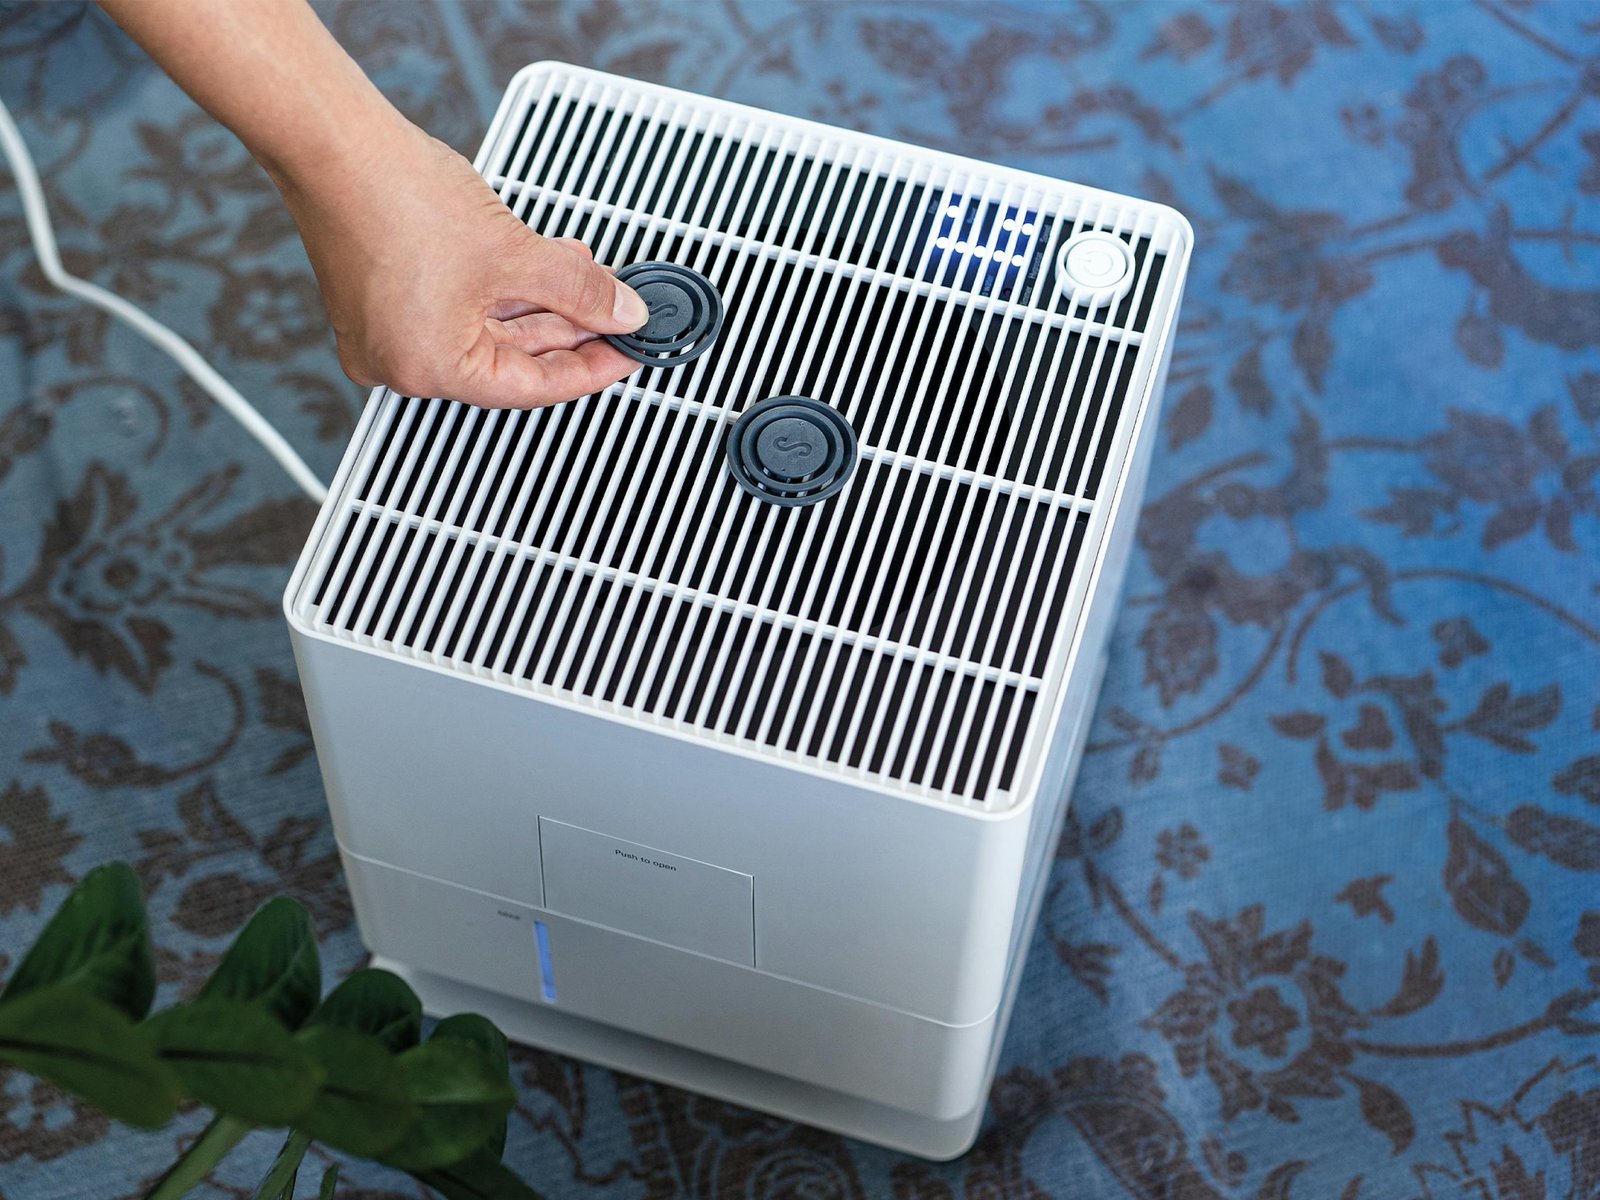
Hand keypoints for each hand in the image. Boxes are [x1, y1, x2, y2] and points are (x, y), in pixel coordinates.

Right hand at [275, 121, 649, 407]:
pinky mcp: (380, 301)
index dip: (593, 368)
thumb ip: (580, 289)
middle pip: (511, 359)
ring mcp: (385, 333)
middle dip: (568, 327)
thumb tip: (621, 312)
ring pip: (486, 329)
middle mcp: (400, 364)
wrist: (330, 140)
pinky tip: (535, 262)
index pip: (534, 387)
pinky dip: (500, 289)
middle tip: (614, 311)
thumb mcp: (513, 252)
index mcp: (429, 370)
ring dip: (538, 303)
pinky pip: (457, 307)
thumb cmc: (392, 195)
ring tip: (583, 276)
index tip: (628, 354)